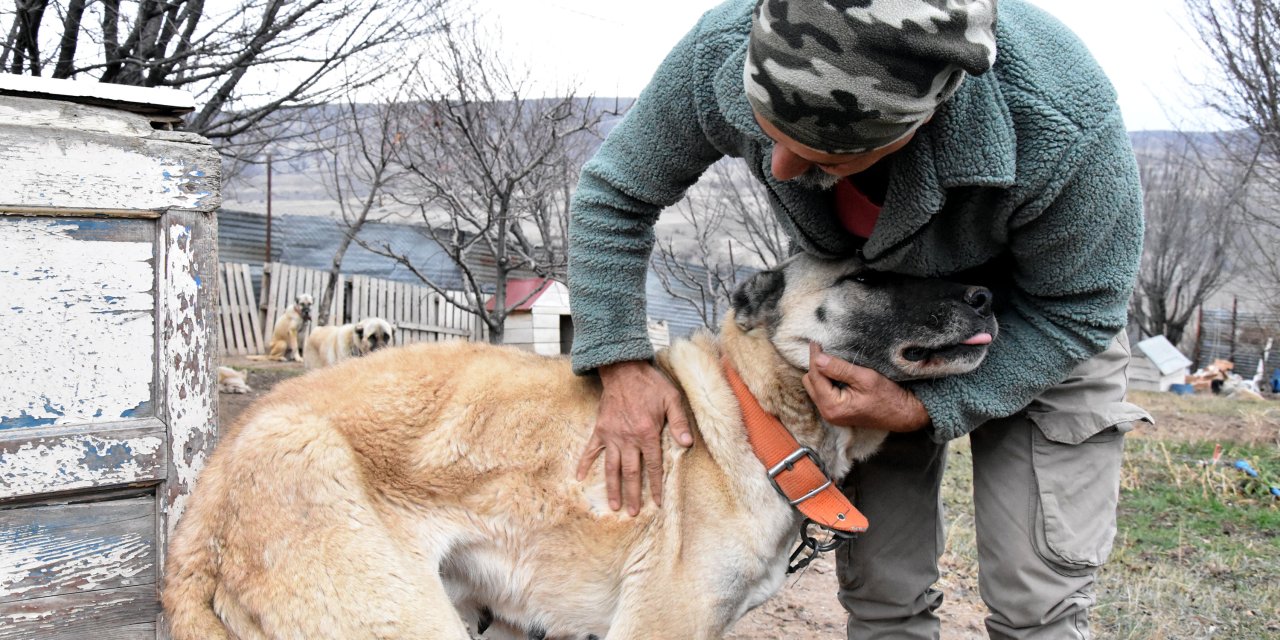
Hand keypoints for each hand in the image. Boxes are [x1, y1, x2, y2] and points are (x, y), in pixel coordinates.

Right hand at [576, 360, 693, 514]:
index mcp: (646, 433)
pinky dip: (585, 464)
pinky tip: (579, 478)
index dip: (655, 485)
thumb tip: (688, 444)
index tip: (657, 502)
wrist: (623, 369)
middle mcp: (628, 438)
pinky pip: (591, 450)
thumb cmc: (650, 384)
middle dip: (632, 494)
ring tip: (613, 506)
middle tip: (633, 513)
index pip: (653, 465)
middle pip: (630, 472)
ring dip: (612, 488)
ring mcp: (611, 435)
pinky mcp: (600, 430)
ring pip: (611, 467)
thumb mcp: (672, 399)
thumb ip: (680, 422)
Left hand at [802, 342, 929, 431]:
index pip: (815, 375)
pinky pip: (823, 392)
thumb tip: (818, 358)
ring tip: (830, 358)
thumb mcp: (865, 378)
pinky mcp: (837, 411)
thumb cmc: (889, 396)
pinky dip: (826, 380)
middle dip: (815, 365)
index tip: (816, 341)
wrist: (904, 414)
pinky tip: (834, 370)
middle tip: (824, 348)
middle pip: (810, 382)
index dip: (815, 357)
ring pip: (815, 387)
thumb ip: (839, 369)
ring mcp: (831, 414)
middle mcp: (827, 413)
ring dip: (820, 372)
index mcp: (832, 406)